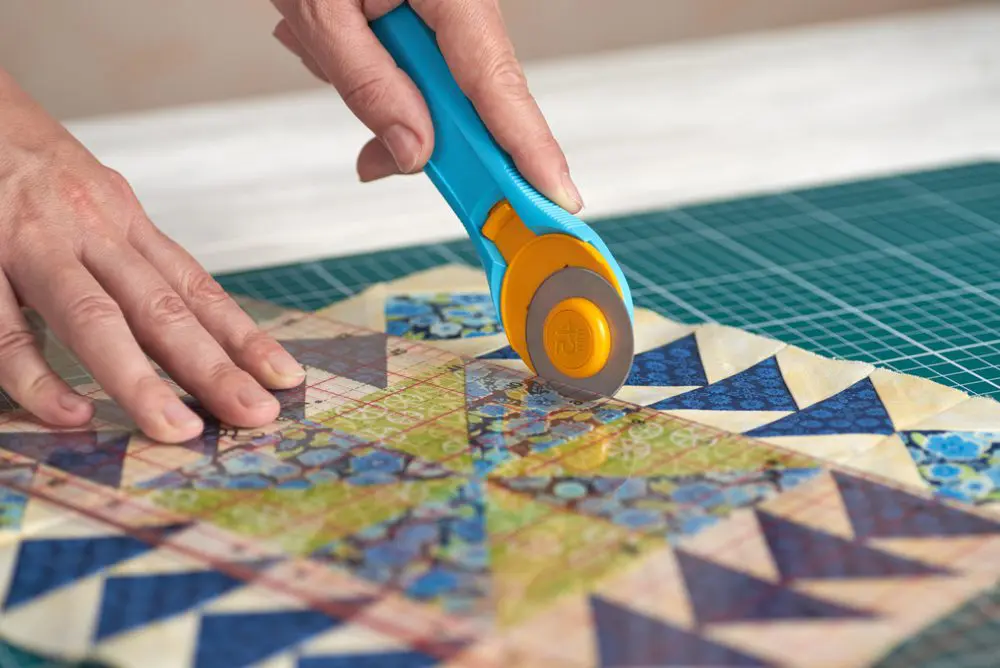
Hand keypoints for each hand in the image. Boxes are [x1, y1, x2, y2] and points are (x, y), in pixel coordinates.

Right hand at [0, 70, 305, 442]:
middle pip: (163, 310)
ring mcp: (33, 247)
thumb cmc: (25, 163)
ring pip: (95, 318)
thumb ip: (130, 259)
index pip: (196, 289)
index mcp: (125, 223)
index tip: (286, 377)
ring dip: (139, 379)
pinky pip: (4, 330)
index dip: (244, 337)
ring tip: (177, 429)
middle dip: (213, 368)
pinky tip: (73, 413)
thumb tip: (181, 319)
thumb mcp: (92, 201)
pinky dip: (38, 376)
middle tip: (256, 415)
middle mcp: (91, 233)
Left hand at [270, 0, 583, 212]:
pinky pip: (415, 66)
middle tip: (383, 156)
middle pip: (473, 97)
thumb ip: (368, 84)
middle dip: (424, 128)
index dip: (530, 148)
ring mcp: (448, 8)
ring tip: (320, 46)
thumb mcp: (320, 8)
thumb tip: (413, 151)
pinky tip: (330, 40)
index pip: (498, 84)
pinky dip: (372, 70)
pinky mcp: (427, 15)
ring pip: (437, 88)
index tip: (557, 197)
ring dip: (380, 90)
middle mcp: (462, 0)